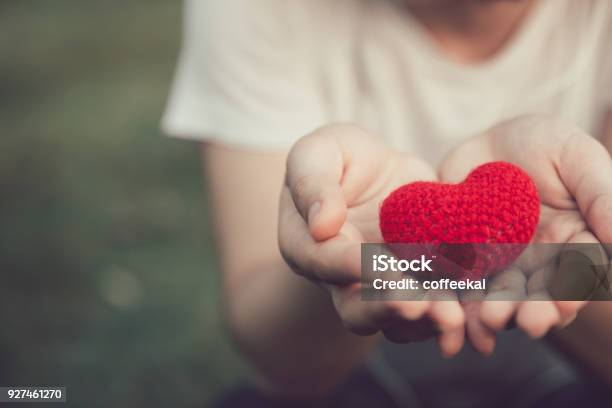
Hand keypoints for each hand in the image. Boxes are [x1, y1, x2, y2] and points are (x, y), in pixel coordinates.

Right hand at [279, 124, 465, 356]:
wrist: (373, 170)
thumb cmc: (337, 156)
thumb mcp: (317, 152)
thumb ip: (312, 183)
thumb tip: (321, 225)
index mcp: (306, 244)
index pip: (324, 260)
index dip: (349, 265)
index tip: (378, 264)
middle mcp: (338, 277)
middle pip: (355, 307)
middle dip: (387, 308)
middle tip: (417, 306)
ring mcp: (378, 287)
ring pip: (395, 319)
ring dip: (423, 321)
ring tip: (451, 316)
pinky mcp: (414, 284)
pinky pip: (429, 308)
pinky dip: (448, 311)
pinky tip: (471, 308)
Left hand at [439, 115, 611, 353]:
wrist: (486, 143)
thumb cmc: (542, 143)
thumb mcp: (577, 156)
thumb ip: (601, 195)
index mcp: (575, 242)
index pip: (578, 271)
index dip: (573, 288)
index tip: (565, 304)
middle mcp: (541, 263)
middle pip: (539, 293)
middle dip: (534, 310)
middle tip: (528, 324)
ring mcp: (501, 265)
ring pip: (500, 296)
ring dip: (497, 313)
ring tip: (489, 321)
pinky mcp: (464, 261)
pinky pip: (461, 285)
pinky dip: (458, 304)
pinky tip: (453, 318)